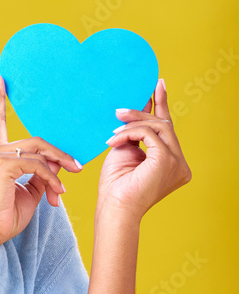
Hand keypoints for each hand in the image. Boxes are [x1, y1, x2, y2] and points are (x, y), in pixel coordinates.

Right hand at [0, 74, 82, 247]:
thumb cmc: (1, 218)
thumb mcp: (26, 193)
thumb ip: (39, 176)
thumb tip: (57, 165)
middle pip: (35, 141)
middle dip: (58, 154)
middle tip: (76, 168)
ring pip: (39, 151)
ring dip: (58, 168)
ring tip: (66, 187)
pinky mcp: (3, 165)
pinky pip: (37, 166)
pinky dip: (51, 179)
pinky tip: (56, 193)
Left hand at [98, 79, 191, 219]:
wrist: (114, 209)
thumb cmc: (117, 187)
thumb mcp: (127, 152)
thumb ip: (136, 134)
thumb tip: (136, 109)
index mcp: (173, 163)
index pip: (168, 130)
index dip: (162, 105)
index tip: (157, 84)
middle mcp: (180, 164)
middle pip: (164, 126)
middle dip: (143, 113)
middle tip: (120, 110)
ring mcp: (177, 162)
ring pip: (158, 127)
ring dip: (132, 123)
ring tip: (113, 127)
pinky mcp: (166, 160)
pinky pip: (148, 134)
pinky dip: (129, 133)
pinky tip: (113, 140)